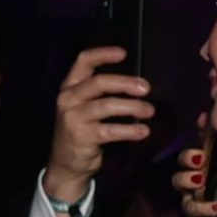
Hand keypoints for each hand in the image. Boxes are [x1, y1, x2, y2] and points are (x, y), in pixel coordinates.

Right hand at [44, 46, 152, 205]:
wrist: (67, 163)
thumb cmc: (82, 130)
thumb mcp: (84, 107)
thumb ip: (101, 93)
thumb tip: (137, 83)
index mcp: (69, 88)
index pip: (82, 62)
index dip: (102, 55)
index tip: (124, 53)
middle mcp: (67, 100)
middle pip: (98, 83)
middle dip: (125, 83)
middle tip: (146, 89)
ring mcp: (72, 118)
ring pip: (106, 105)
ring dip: (132, 107)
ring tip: (149, 111)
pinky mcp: (82, 137)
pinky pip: (111, 130)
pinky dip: (130, 130)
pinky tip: (143, 131)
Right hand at [178, 133, 216, 216]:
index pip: (210, 136)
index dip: (204, 127)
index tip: (205, 119)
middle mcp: (209, 173)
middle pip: (186, 160)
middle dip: (187, 157)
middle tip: (199, 159)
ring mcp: (202, 194)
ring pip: (180, 182)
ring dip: (187, 180)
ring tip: (201, 181)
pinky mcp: (201, 216)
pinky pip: (191, 209)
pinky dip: (202, 207)